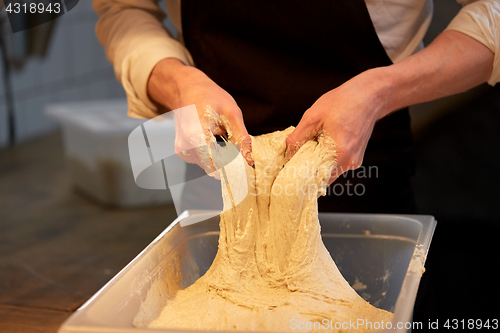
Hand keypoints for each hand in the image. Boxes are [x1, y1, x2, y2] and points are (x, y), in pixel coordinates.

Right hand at [147, 58, 252, 172]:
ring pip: (208, 166)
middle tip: (239, 151)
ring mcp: (183, 150)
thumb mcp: (231, 113)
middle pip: (213, 167)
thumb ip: (241, 138)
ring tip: (223, 138)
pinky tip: (213, 141)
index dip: (233, 167)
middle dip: (229, 163)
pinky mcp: (183, 152)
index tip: (245, 165)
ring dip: (221, 159)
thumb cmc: (209, 97)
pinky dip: (212, 156)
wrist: (187, 89)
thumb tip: (249, 159)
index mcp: (197, 135)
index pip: (216, 163)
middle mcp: (186, 146)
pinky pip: (202, 161)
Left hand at [285, 68, 388, 184]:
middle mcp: (349, 162)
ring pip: (328, 172)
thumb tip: (287, 155)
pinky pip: (336, 165)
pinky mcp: (356, 158)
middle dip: (307, 169)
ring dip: (318, 163)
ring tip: (314, 144)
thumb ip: (297, 138)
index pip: (313, 176)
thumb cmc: (343, 102)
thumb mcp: (313, 116)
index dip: (298, 174)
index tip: (288, 169)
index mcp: (339, 152)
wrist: (369, 95)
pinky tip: (325, 143)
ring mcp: (354, 161)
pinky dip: (327, 159)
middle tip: (298, 155)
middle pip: (320, 177)